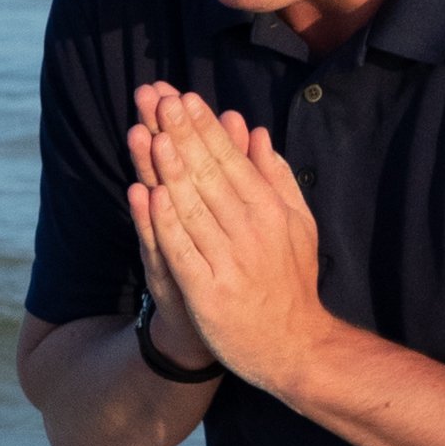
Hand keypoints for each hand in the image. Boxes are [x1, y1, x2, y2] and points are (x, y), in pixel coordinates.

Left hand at [142, 92, 321, 391]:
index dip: (205, 128)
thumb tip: (256, 132)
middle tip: (159, 100)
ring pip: (192, 206)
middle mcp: (251, 231)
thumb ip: (275, 177)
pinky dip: (165, 222)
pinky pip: (182, 250)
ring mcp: (229, 262)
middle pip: (208, 175)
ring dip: (169, 169)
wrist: (293, 347)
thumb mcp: (296, 224)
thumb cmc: (291, 281)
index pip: (231, 160)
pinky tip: (148, 195)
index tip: (183, 97)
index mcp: (270, 211)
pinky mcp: (208, 292)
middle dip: (182, 134)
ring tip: (151, 133)